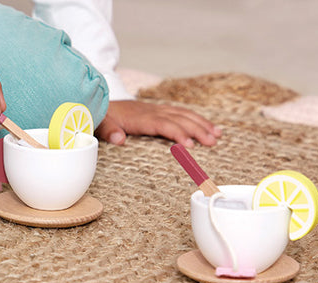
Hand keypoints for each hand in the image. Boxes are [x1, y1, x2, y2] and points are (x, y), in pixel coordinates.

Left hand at [95, 100, 220, 147]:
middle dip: (197, 130)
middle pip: (179, 119)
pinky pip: (180, 113)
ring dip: (201, 124)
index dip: (177, 134)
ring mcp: (157, 110)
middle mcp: (152, 112)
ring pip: (184, 115)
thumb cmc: (102, 116)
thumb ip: (109, 131)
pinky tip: (207, 126)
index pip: (164, 125)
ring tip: (218, 134)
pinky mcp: (159, 110)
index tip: (190, 146)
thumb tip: (119, 139)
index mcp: (140, 118)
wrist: (100, 101)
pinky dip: (195, 118)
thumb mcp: (101, 124)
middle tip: (213, 142)